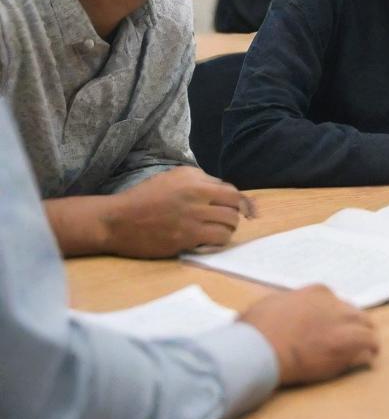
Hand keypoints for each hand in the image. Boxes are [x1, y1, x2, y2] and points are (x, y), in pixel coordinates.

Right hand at [101, 166, 248, 256]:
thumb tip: (222, 189)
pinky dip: (218, 241)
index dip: (239, 202)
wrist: (118, 220)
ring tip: (219, 231)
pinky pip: (216, 240)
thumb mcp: (174, 177)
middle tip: (226, 221)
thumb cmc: (145, 197)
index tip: (241, 209)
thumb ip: (200, 180)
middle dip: (234, 215)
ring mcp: (192, 219)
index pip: (232, 191)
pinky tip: (209, 241)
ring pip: (229, 225)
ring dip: (228, 229)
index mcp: (195, 181)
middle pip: (234, 207)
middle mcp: (197, 197)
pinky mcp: (185, 238)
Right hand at [241, 285, 377, 385]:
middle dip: (353, 323)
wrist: (260, 347)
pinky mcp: (346, 342)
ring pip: (365, 324)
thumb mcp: (270, 305)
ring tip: (368, 344)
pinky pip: (368, 341)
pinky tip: (371, 355)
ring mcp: (341, 320)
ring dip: (366, 335)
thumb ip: (283, 306)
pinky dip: (371, 348)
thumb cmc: (257, 328)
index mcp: (316, 292)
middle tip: (351, 335)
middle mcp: (333, 302)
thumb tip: (276, 313)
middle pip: (352, 311)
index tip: (329, 325)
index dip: (333, 316)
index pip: (334, 302)